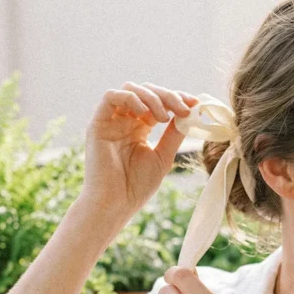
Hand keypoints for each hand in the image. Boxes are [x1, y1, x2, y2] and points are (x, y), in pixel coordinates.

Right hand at [82, 82, 199, 222]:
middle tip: (184, 109)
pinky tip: (144, 113)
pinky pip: (111, 96)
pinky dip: (130, 98)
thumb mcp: (163, 157)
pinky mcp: (97, 123)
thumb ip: (174, 134)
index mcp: (139, 128)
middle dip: (168, 96)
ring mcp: (110, 121)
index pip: (159, 103)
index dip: (177, 99)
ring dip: (152, 97)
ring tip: (164, 118)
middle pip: (147, 92)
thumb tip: (190, 113)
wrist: (114, 204)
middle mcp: (124, 120)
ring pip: (130, 89)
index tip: (195, 104)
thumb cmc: (136, 186)